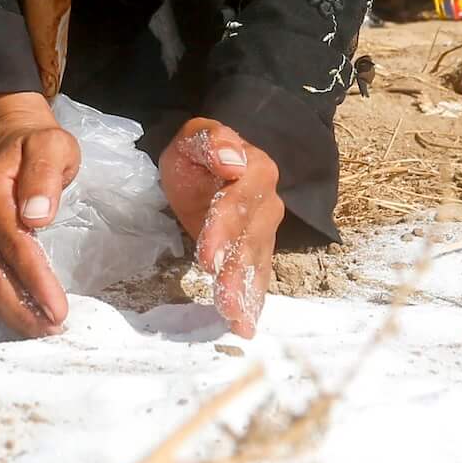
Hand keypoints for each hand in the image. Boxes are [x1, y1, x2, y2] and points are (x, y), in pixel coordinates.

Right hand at [0, 91, 78, 337]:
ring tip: (44, 330)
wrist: (11, 136)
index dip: (36, 281)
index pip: (15, 246)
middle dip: (23, 308)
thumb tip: (36, 216)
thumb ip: (44, 175)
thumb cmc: (38, 143)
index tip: (58, 310)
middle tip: (54, 330)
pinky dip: (8, 302)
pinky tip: (29, 316)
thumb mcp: (51, 145)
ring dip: (15, 311)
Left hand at [161, 119, 283, 337]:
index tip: (207, 257)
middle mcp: (267, 203)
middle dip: (236, 272)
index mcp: (255, 170)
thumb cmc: (197, 153)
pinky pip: (257, 275)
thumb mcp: (194, 138)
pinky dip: (252, 300)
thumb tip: (232, 159)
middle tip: (225, 302)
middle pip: (251, 240)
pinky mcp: (256, 250)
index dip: (223, 230)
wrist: (207, 164)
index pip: (238, 203)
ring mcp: (265, 230)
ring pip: (256, 262)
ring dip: (247, 292)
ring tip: (237, 320)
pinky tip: (245, 324)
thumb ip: (211, 141)